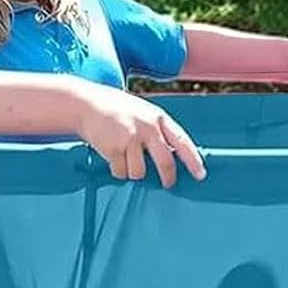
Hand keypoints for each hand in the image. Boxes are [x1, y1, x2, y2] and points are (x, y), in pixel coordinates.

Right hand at [73, 84, 207, 185]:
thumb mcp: (143, 113)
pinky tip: (112, 157)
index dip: (193, 160)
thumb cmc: (117, 110)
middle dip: (167, 177)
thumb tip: (172, 157)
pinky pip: (121, 172)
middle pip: (165, 162)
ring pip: (140, 172)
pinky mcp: (114, 149)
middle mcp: (147, 128)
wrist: (87, 104)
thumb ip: (157, 131)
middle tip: (167, 184)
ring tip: (125, 158)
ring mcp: (130, 138)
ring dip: (133, 172)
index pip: (182, 141)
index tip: (201, 175)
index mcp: (158, 118)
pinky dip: (117, 170)